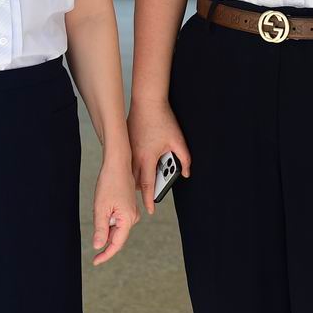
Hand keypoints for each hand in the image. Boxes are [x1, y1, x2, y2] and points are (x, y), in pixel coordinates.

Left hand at [91, 157, 139, 265]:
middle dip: (103, 238)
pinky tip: (102, 208)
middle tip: (91, 227)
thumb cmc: (110, 183)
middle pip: (117, 237)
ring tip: (98, 209)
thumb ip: (101, 229)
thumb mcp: (101, 208)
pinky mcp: (128, 207)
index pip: (117, 244)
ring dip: (105, 226)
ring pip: (116, 228)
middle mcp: (133, 217)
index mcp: (128, 219)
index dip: (106, 254)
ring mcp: (131, 212)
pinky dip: (108, 220)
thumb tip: (99, 246)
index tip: (95, 261)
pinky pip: (117, 220)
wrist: (117, 164)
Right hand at [128, 98, 191, 215]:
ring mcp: (128, 149)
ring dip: (136, 179)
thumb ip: (184, 159)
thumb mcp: (178, 140)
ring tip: (146, 181)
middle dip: (142, 191)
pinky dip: (131, 167)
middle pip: (135, 181)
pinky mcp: (126, 143)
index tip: (150, 210)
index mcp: (147, 158)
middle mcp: (134, 156)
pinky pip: (126, 161)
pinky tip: (138, 165)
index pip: (148, 185)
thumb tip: (186, 173)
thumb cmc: (163, 120)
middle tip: (149, 196)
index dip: (149, 199)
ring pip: (129, 172)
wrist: (147, 102)